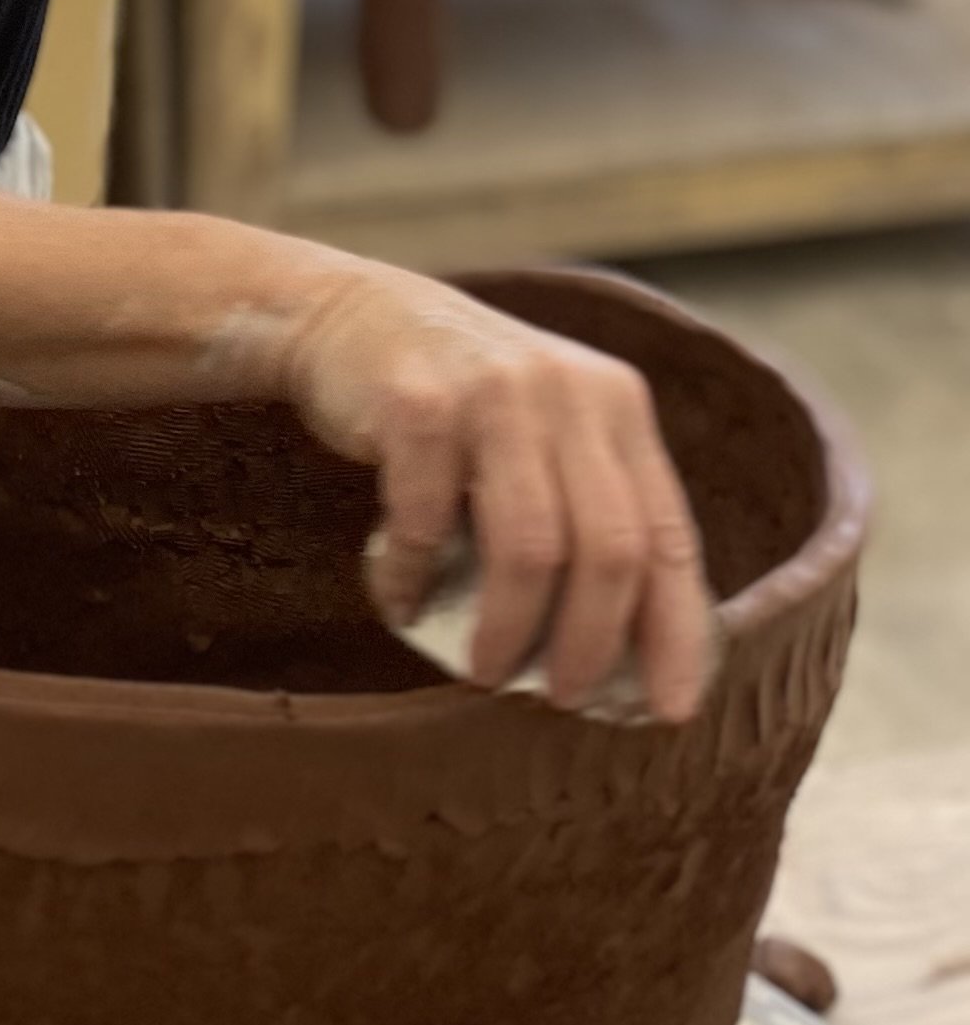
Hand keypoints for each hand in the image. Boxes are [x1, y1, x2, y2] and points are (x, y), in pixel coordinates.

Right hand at [279, 257, 715, 721]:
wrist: (351, 318)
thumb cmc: (459, 407)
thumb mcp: (546, 435)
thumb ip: (587, 511)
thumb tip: (620, 654)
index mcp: (617, 405)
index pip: (667, 534)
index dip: (674, 630)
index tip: (670, 707)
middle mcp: (569, 391)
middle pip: (609, 549)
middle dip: (588, 643)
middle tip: (558, 696)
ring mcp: (495, 392)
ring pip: (530, 547)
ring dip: (506, 626)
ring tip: (483, 669)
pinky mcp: (419, 401)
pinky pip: (430, 521)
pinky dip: (416, 577)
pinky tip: (402, 599)